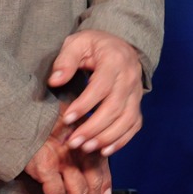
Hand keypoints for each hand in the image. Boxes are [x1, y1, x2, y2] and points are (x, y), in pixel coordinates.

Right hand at [24, 125, 110, 193]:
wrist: (23, 117)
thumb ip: (91, 152)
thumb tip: (105, 186)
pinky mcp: (46, 168)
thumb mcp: (74, 130)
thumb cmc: (48, 124)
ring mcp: (64, 160)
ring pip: (78, 192)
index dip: (103, 187)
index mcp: (88, 141)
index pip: (103, 169)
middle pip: (92, 184)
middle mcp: (80, 151)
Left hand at [49, 29, 143, 155]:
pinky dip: (122, 140)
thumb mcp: (77, 43)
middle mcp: (130, 78)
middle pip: (115, 107)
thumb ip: (65, 61)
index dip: (84, 105)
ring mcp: (136, 92)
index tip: (67, 119)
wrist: (119, 46)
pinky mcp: (137, 104)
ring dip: (107, 137)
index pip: (101, 87)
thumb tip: (55, 81)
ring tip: (86, 148)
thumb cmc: (94, 46)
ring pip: (127, 119)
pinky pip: (134, 125)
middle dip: (93, 128)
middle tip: (73, 142)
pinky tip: (104, 150)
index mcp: (115, 60)